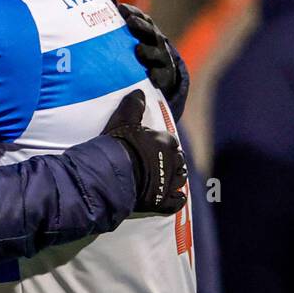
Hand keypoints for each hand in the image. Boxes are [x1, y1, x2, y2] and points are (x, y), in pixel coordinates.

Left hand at [88, 0, 183, 104]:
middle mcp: (154, 40)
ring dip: (149, 51)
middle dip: (141, 27)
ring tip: (139, 51)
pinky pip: (162, 76)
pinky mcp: (163, 77)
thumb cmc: (133, 44)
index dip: (132, 12)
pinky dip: (158, 76)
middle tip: (130, 22)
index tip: (121, 9)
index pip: (140, 17)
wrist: (157, 71)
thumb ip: (109, 6)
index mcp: (144, 27)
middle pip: (149, 32)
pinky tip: (151, 76)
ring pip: (156, 53)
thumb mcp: (122, 27)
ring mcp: (160, 58)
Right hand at [101, 90, 186, 214]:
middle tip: (158, 164)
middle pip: (178, 160)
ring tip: (165, 180)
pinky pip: (176, 201)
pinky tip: (170, 198)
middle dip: (172, 161)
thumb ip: (133, 105)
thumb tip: (139, 91)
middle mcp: (172, 162)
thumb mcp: (123, 119)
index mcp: (166, 141)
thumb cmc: (119, 146)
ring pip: (179, 180)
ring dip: (175, 178)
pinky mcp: (163, 202)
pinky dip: (175, 199)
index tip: (154, 147)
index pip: (170, 141)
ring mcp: (169, 183)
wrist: (113, 174)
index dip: (163, 144)